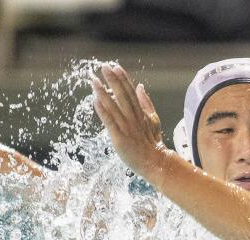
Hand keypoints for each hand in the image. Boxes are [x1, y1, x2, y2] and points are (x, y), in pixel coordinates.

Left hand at [92, 64, 167, 178]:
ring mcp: (127, 127)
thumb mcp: (153, 119)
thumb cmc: (152, 143)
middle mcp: (133, 118)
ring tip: (94, 81)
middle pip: (122, 95)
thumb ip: (146, 103)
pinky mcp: (119, 138)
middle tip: (104, 67)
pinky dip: (103, 111)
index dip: (123, 79)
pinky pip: (110, 122)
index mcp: (141, 113)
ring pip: (114, 107)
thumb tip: (140, 87)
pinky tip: (95, 101)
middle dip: (113, 81)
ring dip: (103, 93)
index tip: (116, 67)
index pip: (131, 92)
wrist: (155, 162)